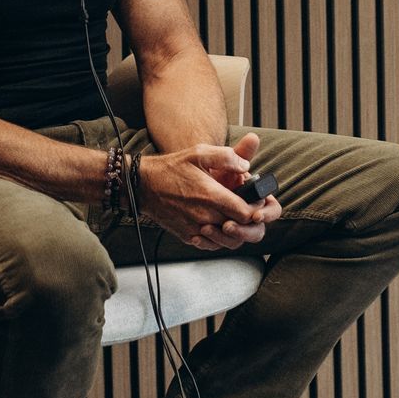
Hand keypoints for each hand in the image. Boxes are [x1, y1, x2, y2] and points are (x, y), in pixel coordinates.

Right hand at [137, 132, 280, 252]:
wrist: (142, 186)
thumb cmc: (171, 168)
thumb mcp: (199, 153)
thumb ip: (226, 157)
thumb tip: (245, 165)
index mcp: (211, 196)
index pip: (247, 214)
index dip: (256, 209)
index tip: (255, 201)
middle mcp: (204, 217)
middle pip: (240, 229)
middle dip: (248, 220)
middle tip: (247, 207)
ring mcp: (196, 229)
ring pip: (227, 241)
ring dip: (235, 231)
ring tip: (234, 216)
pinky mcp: (188, 236)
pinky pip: (211, 244)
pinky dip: (219, 238)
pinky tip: (218, 223)